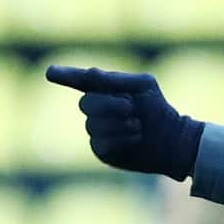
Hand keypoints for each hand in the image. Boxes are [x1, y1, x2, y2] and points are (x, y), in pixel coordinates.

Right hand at [45, 65, 204, 180]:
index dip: (64, 76)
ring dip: (120, 124)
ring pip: (93, 125)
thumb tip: (90, 73)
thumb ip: (118, 80)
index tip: (50, 73)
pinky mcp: (102, 150)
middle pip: (85, 103)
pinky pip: (102, 142)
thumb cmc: (159, 109)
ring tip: (138, 125)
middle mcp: (95, 109)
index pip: (79, 81)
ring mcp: (96, 130)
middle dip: (110, 105)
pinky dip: (123, 139)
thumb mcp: (144, 86)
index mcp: (104, 90)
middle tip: (131, 108)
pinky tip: (135, 138)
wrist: (173, 138)